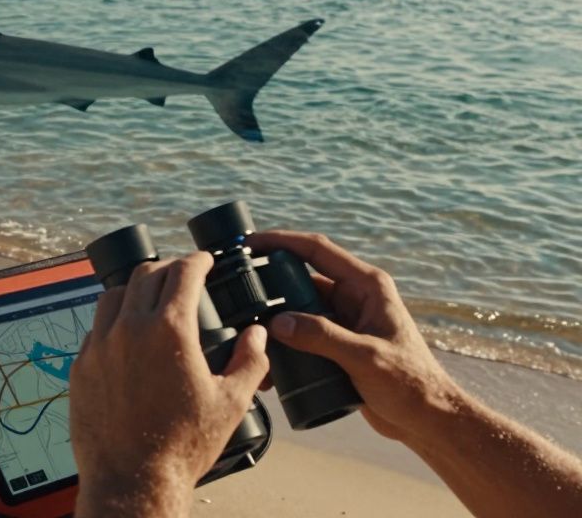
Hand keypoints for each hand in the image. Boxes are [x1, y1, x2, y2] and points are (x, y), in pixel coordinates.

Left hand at [70, 252, 268, 515]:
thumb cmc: (183, 446)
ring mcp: (98, 346)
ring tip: (151, 298)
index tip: (206, 260)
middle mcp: (129, 328)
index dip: (199, 260)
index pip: (183, 272)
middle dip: (168, 268)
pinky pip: (95, 328)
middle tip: (183, 276)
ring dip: (135, 288)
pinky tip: (126, 335)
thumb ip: (250, 360)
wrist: (133, 481)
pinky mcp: (80, 366)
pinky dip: (113, 321)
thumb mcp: (231, 403)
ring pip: (114, 295)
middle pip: (146, 274)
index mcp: (170, 330)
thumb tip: (258, 334)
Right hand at [248, 231, 461, 445]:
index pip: (317, 250)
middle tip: (236, 292)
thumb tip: (276, 323)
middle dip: (269, 285)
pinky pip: (301, 336)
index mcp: (366, 286)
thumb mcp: (365, 357)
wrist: (428, 421)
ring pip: (297, 310)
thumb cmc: (411, 384)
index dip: (281, 241)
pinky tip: (268, 362)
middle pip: (301, 280)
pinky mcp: (336, 346)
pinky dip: (283, 345)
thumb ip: (322, 337)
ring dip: (273, 320)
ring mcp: (343, 321)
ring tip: (246, 331)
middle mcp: (353, 297)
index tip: (249, 243)